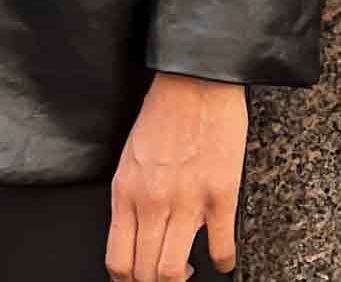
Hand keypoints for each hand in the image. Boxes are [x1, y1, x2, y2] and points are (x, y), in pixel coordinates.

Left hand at [105, 74, 246, 280]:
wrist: (196, 78)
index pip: (118, 260)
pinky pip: (220, 250)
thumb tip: (136, 231)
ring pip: (174, 272)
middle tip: (165, 277)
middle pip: (145, 274)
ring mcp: (186, 202)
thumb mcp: (132, 155)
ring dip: (183, 279)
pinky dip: (222, 262)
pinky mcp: (220, 196)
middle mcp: (152, 202)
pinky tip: (222, 256)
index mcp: (126, 190)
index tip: (138, 281)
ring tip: (190, 270)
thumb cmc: (165, 109)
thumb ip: (132, 195)